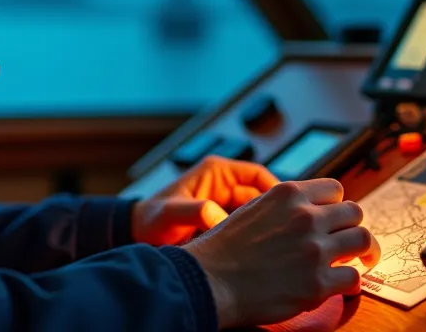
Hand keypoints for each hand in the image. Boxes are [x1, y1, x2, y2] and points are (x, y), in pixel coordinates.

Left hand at [131, 155, 278, 245]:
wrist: (138, 236)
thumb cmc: (150, 219)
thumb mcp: (170, 213)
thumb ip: (194, 211)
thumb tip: (218, 218)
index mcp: (216, 172)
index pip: (258, 175)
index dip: (276, 190)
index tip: (288, 211)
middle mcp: (224, 185)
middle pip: (263, 196)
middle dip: (275, 214)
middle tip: (287, 235)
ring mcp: (226, 204)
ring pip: (259, 214)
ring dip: (266, 228)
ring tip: (276, 246)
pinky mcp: (225, 222)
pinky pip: (248, 228)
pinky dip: (255, 239)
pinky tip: (261, 253)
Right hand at [182, 178, 380, 328]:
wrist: (208, 281)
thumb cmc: (222, 249)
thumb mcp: (252, 208)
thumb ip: (282, 206)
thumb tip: (307, 210)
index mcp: (288, 194)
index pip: (335, 190)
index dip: (336, 206)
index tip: (335, 219)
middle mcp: (305, 217)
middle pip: (355, 213)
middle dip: (353, 227)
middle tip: (351, 241)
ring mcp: (314, 250)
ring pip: (363, 241)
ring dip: (364, 252)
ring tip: (362, 261)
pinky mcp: (317, 283)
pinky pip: (354, 278)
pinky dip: (351, 283)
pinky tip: (342, 286)